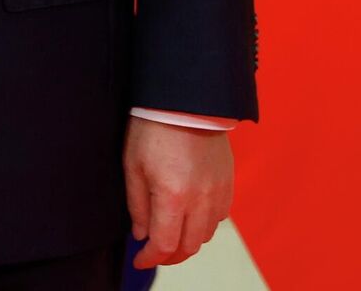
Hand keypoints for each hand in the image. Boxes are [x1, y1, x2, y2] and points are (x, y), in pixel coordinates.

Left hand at [125, 117, 233, 268]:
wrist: (185, 102)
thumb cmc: (152, 129)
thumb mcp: (133, 166)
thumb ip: (137, 204)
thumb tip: (141, 234)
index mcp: (173, 197)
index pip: (165, 244)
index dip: (151, 257)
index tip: (140, 259)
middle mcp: (200, 201)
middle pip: (189, 246)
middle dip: (170, 255)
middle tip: (154, 251)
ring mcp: (218, 193)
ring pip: (206, 235)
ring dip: (188, 241)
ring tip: (170, 234)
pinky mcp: (228, 184)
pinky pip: (219, 217)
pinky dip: (204, 225)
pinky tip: (190, 216)